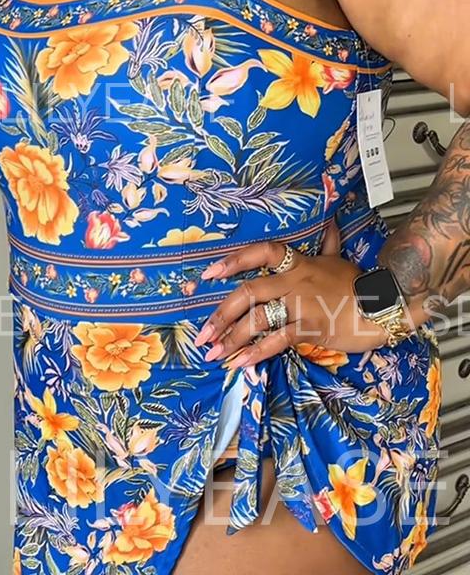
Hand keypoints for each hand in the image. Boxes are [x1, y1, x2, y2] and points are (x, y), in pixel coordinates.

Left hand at [194, 220, 388, 368]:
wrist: (382, 308)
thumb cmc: (358, 285)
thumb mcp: (339, 260)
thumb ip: (328, 243)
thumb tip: (329, 221)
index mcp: (298, 263)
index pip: (261, 252)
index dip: (233, 260)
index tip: (209, 274)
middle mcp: (294, 282)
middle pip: (248, 292)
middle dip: (221, 313)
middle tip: (203, 332)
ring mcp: (301, 306)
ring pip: (257, 320)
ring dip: (231, 338)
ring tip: (213, 354)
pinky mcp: (309, 329)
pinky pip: (276, 341)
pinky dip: (255, 354)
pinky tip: (238, 364)